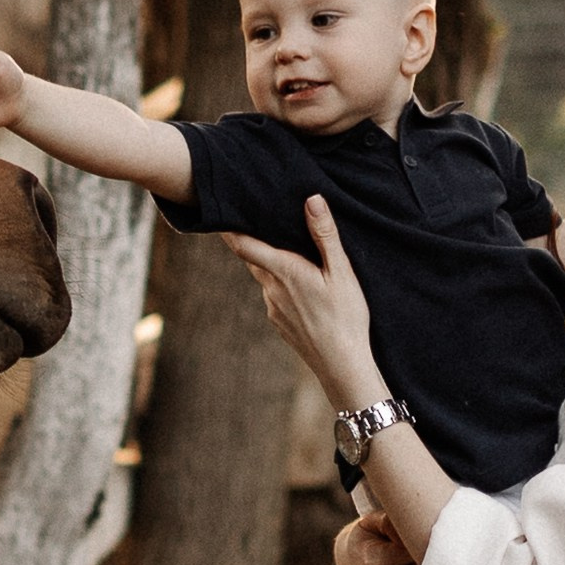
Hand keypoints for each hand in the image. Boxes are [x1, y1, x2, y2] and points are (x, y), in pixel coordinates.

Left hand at [221, 194, 381, 404]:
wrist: (342, 365)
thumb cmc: (345, 317)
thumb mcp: (341, 272)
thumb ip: (324, 235)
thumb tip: (312, 200)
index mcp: (284, 271)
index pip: (244, 245)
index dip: (228, 228)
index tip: (219, 211)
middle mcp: (271, 289)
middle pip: (252, 258)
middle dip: (251, 240)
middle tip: (252, 219)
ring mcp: (273, 308)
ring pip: (264, 277)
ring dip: (269, 263)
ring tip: (282, 249)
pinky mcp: (279, 323)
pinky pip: (274, 296)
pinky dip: (280, 284)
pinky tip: (299, 286)